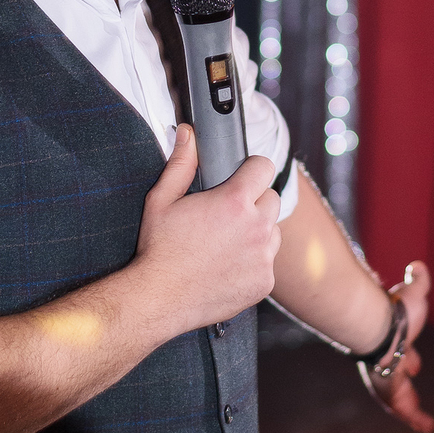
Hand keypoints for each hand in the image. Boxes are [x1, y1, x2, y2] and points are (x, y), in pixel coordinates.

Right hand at [135, 126, 279, 333]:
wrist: (160, 298)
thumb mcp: (162, 199)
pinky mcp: (264, 282)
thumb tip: (187, 134)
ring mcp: (263, 257)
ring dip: (258, 232)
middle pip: (272, 198)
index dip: (251, 168)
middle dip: (254, 201)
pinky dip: (254, 262)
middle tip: (227, 213)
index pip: (264, 166)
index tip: (242, 175)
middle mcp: (256, 228)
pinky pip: (268, 262)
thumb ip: (181, 163)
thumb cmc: (159, 249)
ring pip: (274, 232)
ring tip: (227, 241)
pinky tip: (228, 264)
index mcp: (235, 202)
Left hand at [370, 259, 433, 432]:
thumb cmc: (395, 311)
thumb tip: (417, 265)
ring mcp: (384, 377)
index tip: (416, 366)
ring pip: (396, 396)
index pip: (400, 353)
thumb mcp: (413, 294)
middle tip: (412, 397)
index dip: (409, 358)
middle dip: (404, 383)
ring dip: (408, 408)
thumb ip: (417, 281)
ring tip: (422, 422)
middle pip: (395, 377)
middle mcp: (384, 361)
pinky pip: (402, 408)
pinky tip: (426, 427)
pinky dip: (414, 417)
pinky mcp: (390, 390)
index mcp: (390, 341)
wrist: (375, 325)